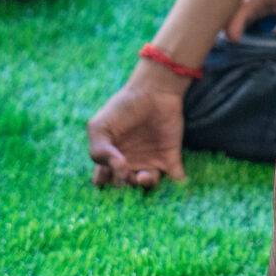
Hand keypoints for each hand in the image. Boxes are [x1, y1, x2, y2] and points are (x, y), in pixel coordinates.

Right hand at [88, 69, 187, 187]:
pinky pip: (176, 178)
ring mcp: (150, 161)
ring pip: (148, 184)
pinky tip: (175, 180)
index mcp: (111, 157)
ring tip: (143, 176)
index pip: (104, 180)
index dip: (104, 184)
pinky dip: (177, 183)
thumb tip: (118, 170)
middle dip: (125, 184)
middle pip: (126, 185)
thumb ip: (98, 151)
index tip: (105, 177)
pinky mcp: (170, 157)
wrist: (153, 91)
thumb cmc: (122, 107)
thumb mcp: (99, 126)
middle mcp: (130, 162)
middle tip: (125, 173)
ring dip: (146, 184)